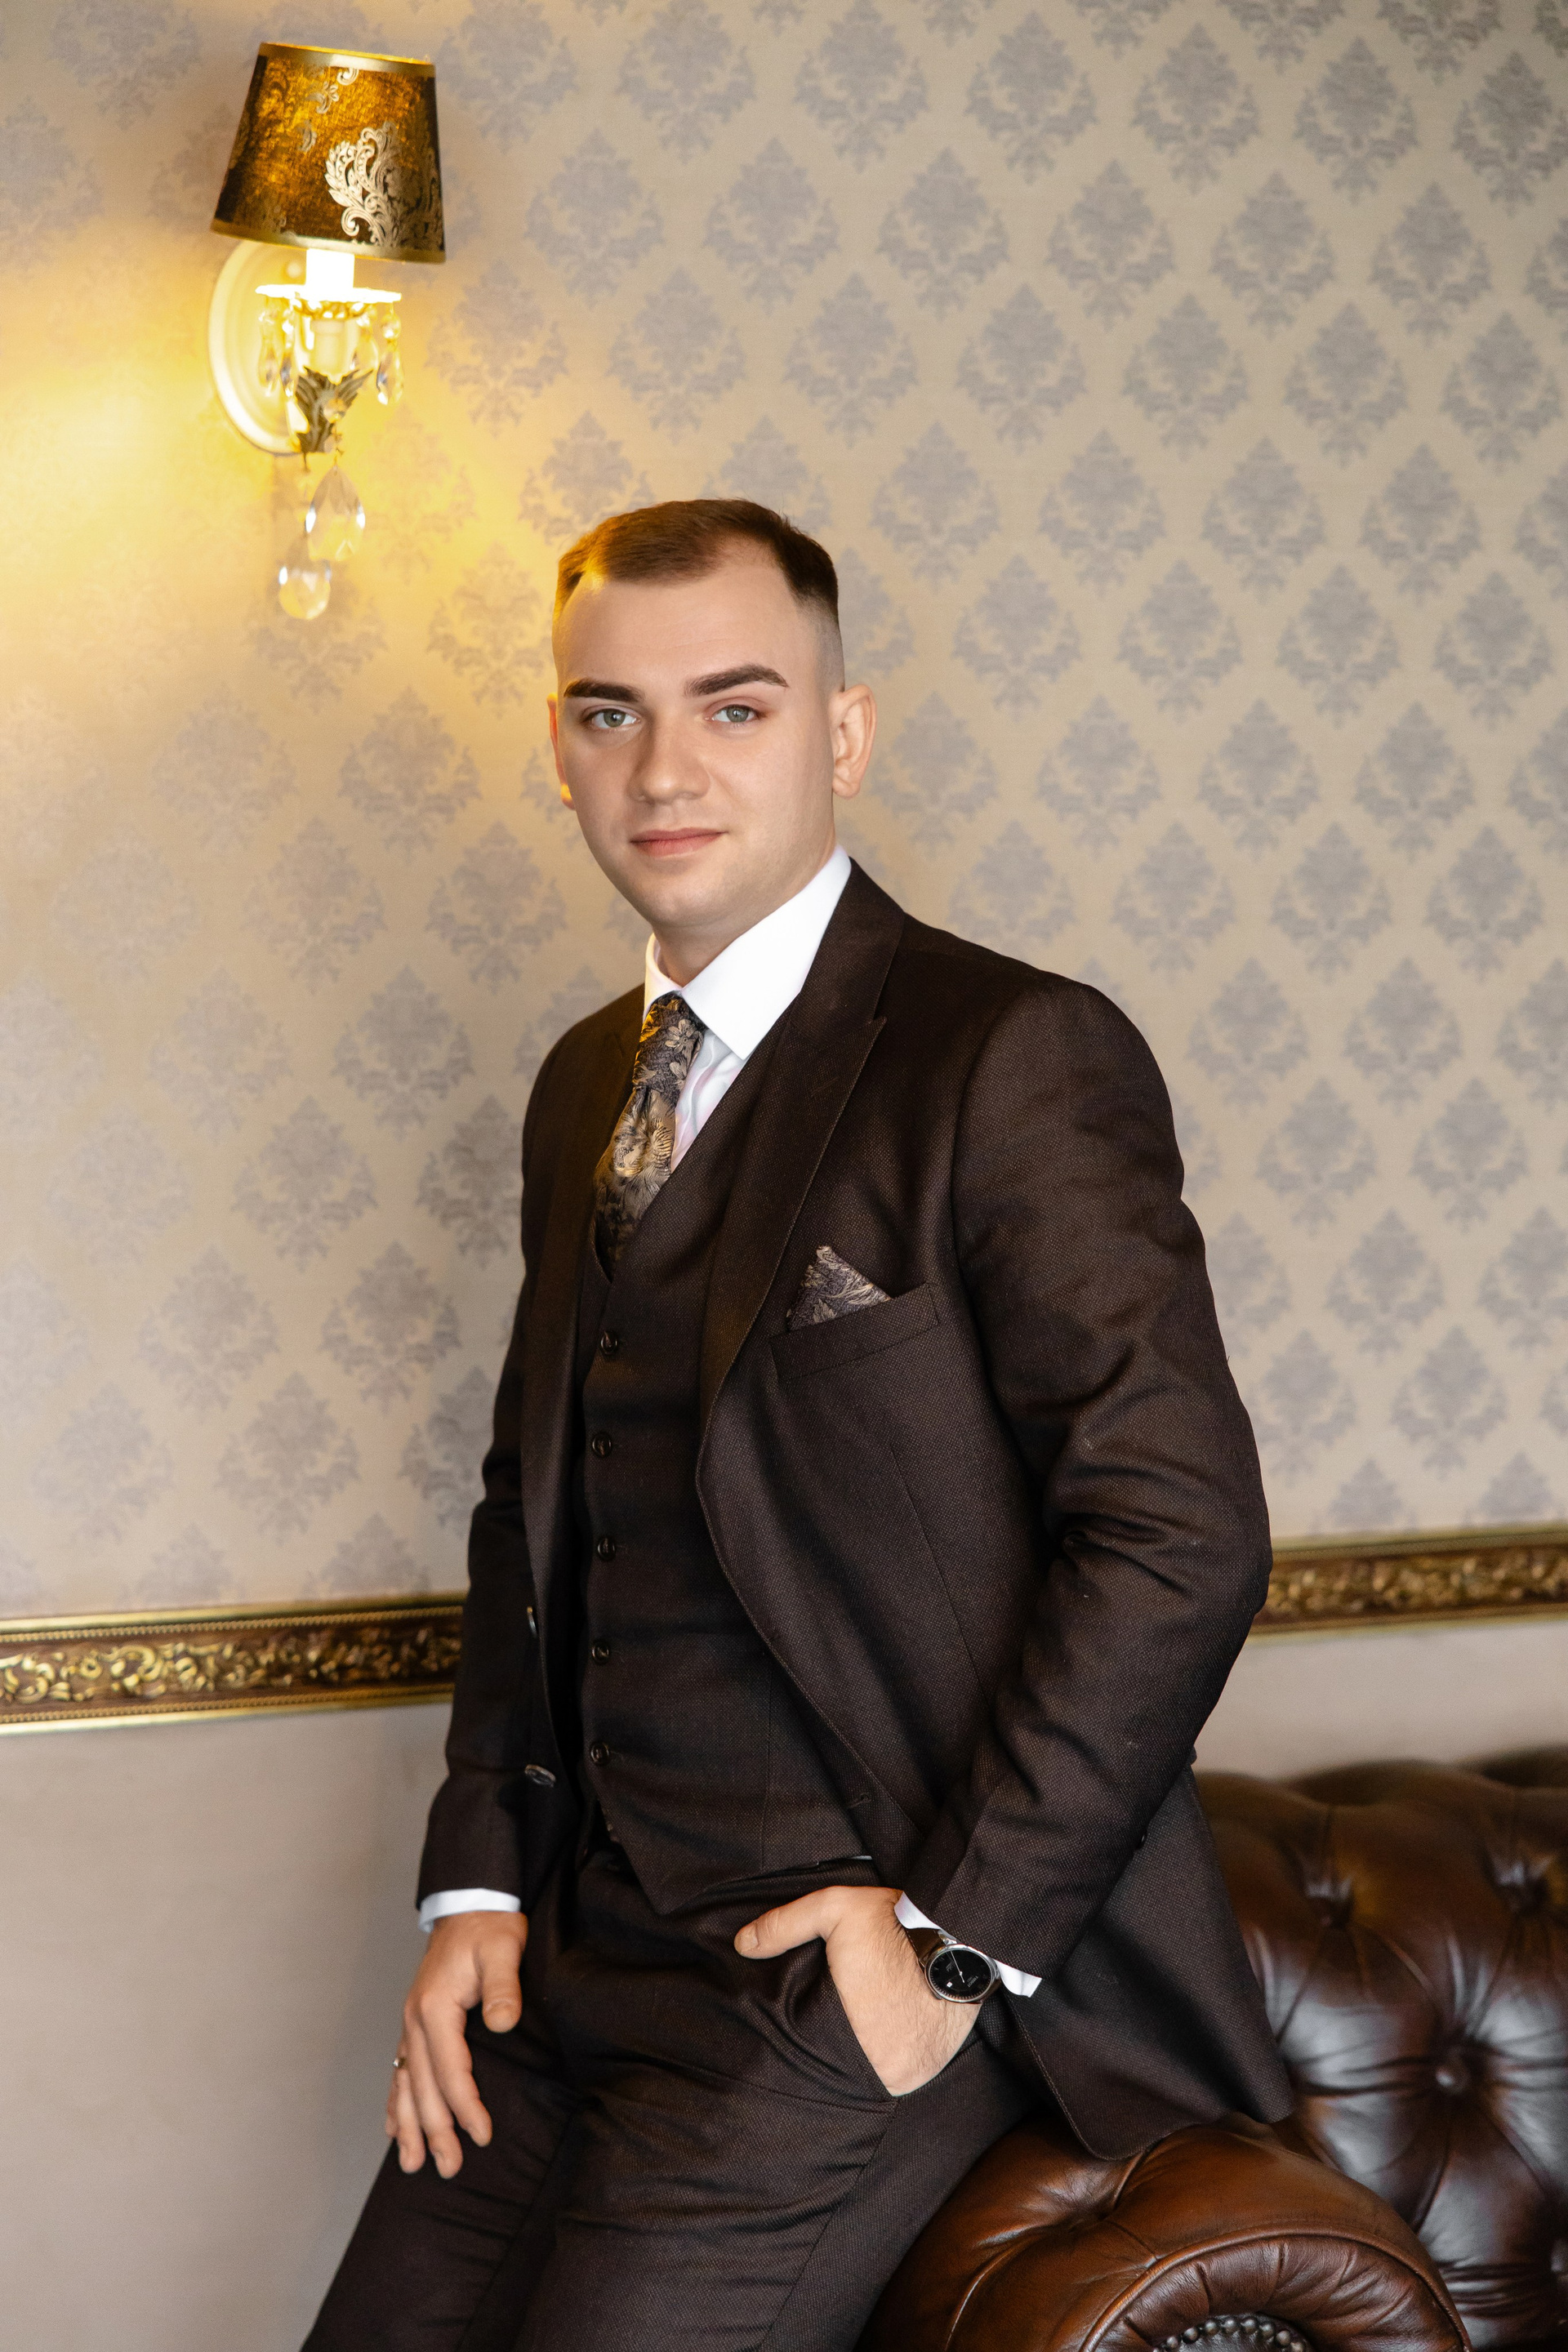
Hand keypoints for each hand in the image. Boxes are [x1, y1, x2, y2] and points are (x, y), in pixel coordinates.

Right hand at [387, 1910, 527, 2177]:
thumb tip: (504, 2023)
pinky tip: (393, 2127)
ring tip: (412, 2164)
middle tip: (450, 2168)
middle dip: (435, 2131)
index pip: (450, 2070)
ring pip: (404, 2084)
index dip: (466, 2106)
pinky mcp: (415, 2023)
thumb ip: (503, 1987)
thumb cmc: (490, 1928)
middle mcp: (414, 2019)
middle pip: (423, 2086)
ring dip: (408, 2126)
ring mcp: (410, 2023)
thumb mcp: (504, 1949)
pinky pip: (400, 2069)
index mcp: (435, 2007)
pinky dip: (396, 2101)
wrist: (470, 1904)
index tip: (482, 2135)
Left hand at [734, 1885, 975, 2094]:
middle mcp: (887, 2069)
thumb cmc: (894, 1924)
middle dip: (839, 2051)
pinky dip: (897, 2054)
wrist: (963, 1933)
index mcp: (851, 2039)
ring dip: (869, 2057)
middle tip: (837, 2025)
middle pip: (846, 2068)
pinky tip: (890, 2030)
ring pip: (877, 2073)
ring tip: (861, 2029)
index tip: (810, 2021)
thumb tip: (742, 1945)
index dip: (810, 2039)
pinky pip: (907, 2069)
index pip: (816, 2054)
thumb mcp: (835, 1909)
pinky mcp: (936, 2065)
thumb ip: (787, 1925)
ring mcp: (916, 2072)